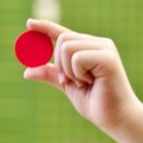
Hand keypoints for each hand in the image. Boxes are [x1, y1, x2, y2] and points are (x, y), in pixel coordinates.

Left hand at [22, 19, 142, 135]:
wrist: (116, 119)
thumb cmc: (96, 103)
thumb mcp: (68, 86)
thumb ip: (51, 75)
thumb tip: (26, 71)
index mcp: (90, 48)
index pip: (64, 33)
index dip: (46, 27)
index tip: (29, 23)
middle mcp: (98, 44)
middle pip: (63, 39)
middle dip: (59, 64)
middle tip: (69, 82)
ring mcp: (105, 48)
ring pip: (67, 47)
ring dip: (68, 70)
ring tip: (84, 83)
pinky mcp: (108, 57)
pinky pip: (77, 58)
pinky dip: (77, 74)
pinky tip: (91, 83)